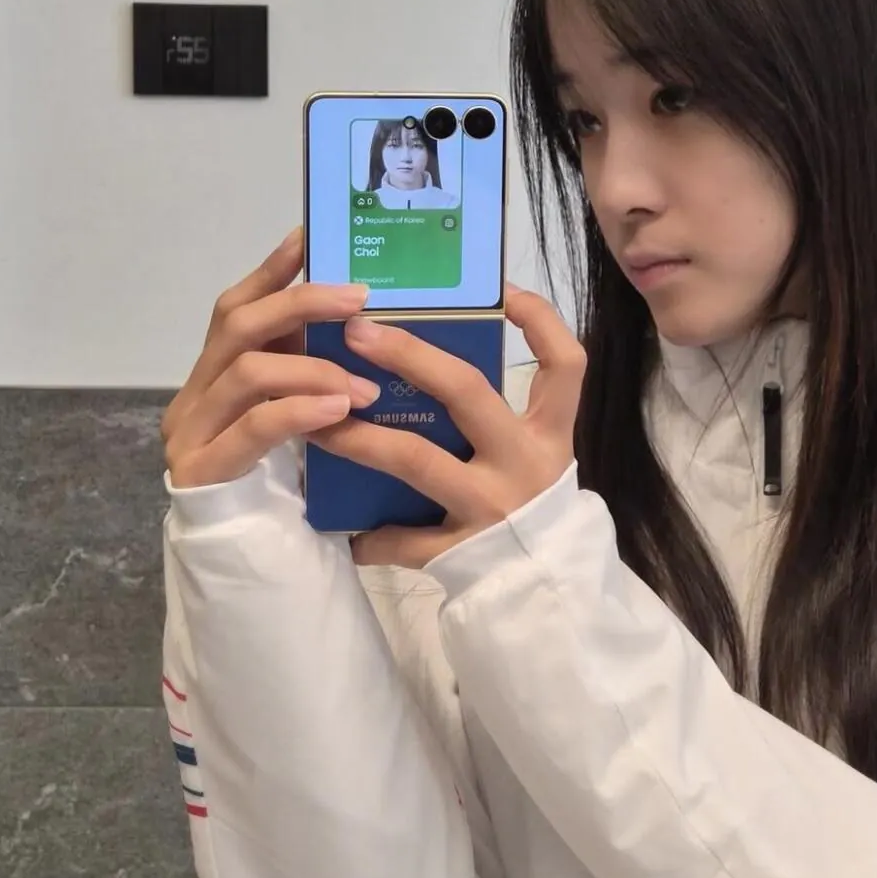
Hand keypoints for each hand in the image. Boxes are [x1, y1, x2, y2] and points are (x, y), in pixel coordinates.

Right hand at [162, 228, 381, 488]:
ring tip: (364, 384)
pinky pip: (251, 429)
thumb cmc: (285, 490)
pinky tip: (338, 411)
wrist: (254, 570)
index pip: (234, 306)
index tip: (310, 238)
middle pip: (237, 325)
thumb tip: (360, 317)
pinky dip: (299, 412)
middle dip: (300, 304)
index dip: (271, 271)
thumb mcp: (299, 420)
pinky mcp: (201, 474)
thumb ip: (308, 372)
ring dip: (313, 370)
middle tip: (359, 300)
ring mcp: (191, 434)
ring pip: (247, 374)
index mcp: (214, 377)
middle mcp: (193, 397)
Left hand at [310, 286, 584, 567]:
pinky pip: (404, 539)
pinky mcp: (461, 550)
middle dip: (409, 356)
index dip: (540, 323)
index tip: (503, 291)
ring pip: (417, 460)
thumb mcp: (538, 451)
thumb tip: (435, 350)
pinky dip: (371, 537)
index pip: (564, 366)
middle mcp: (523, 462)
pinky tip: (344, 533)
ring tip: (312, 423)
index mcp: (548, 433)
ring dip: (359, 439)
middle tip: (357, 331)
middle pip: (467, 392)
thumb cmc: (536, 502)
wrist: (549, 586)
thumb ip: (504, 409)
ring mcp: (490, 506)